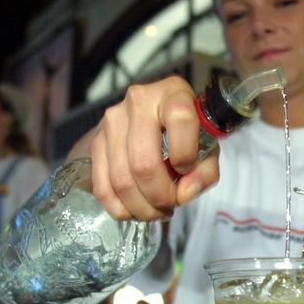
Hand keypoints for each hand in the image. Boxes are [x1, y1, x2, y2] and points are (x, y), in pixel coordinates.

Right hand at [89, 76, 219, 220]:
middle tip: (171, 204)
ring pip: (122, 180)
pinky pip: (102, 186)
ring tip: (156, 210)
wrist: (153, 119)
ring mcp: (112, 121)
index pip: (180, 119)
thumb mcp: (207, 146)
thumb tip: (184, 194)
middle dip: (160, 195)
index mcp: (173, 93)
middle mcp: (139, 101)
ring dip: (141, 207)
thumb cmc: (186, 133)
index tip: (186, 169)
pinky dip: (121, 208)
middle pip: (144, 162)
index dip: (185, 153)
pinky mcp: (95, 141)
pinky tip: (136, 209)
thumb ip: (205, 171)